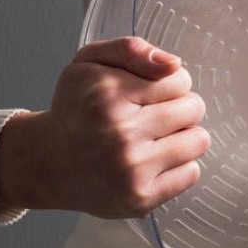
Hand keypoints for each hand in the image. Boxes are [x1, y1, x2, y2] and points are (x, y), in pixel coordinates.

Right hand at [0, 36, 209, 217]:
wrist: (48, 163)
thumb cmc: (76, 110)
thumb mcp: (90, 62)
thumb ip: (131, 49)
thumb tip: (173, 64)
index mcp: (108, 94)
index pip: (180, 79)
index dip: (169, 83)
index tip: (149, 94)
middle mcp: (120, 132)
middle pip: (194, 109)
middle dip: (179, 109)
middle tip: (153, 118)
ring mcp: (132, 168)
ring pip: (199, 140)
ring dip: (183, 137)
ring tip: (157, 139)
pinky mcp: (141, 197)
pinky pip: (192, 173)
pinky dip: (179, 167)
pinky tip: (154, 163)